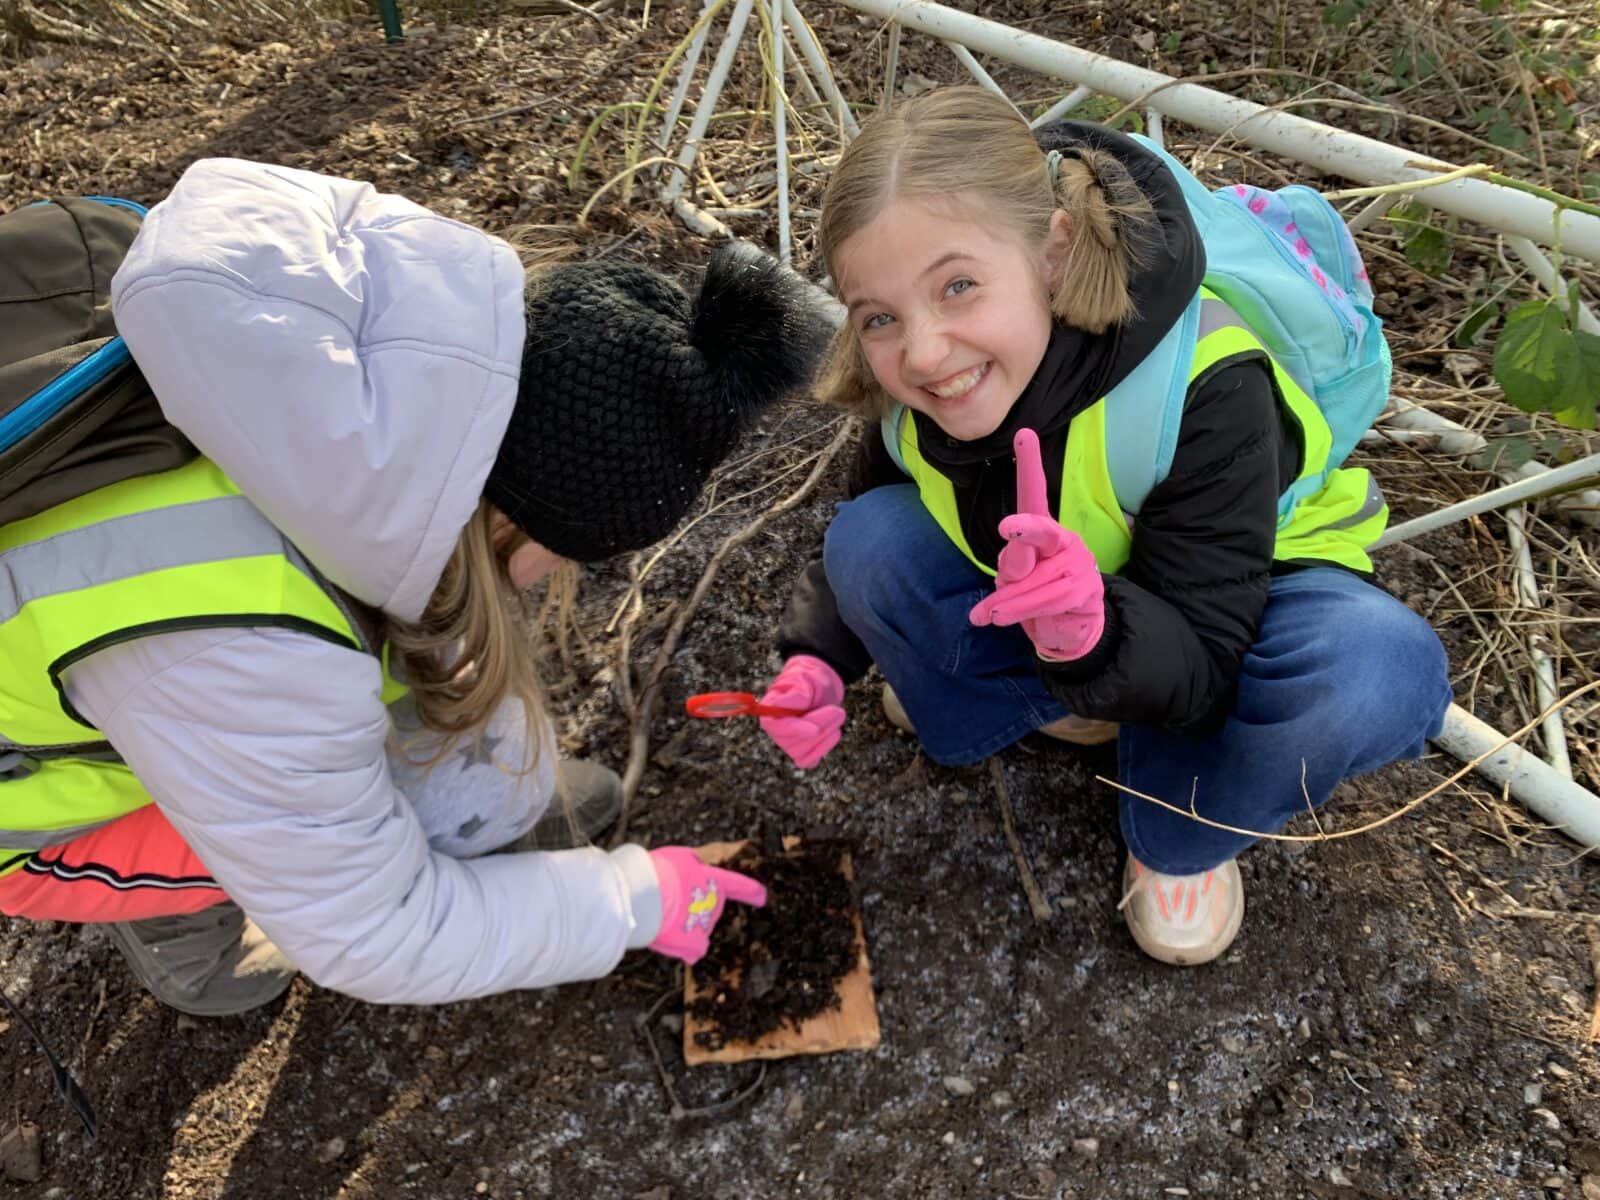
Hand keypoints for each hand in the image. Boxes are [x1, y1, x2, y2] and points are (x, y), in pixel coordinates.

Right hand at [647, 846, 767, 963]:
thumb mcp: (676, 858)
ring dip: (680, 924)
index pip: (736, 885)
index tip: (762, 896)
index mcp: (711, 878)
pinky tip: (671, 940)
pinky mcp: (695, 943)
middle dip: (692, 907)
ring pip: (695, 927)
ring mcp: (706, 924)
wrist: (645, 892)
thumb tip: (695, 875)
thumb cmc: (655, 872)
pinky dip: (683, 948)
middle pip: (707, 908)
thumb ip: (690, 867)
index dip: (749, 891)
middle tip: (666, 899)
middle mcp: (714, 902)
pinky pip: (693, 950)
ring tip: (658, 913)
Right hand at [757, 655, 845, 768]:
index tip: (815, 729)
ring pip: (804, 752)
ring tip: (837, 714)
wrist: (821, 686)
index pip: (776, 726)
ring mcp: (787, 744)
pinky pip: (810, 760)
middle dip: (819, 726)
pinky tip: (833, 731)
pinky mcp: (801, 753)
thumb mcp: (805, 679)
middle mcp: (776, 730)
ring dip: (826, 734)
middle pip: (793, 741)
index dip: (795, 729)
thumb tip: (781, 703)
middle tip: (838, 711)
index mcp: (770, 711)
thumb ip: (796, 693)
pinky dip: (824, 747)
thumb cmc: (810, 680)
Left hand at [968, 427, 1105, 660]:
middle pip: (1043, 531)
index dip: (1030, 464)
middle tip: (1006, 528)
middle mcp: (1062, 539)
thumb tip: (1014, 566)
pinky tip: (1003, 620)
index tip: (1023, 434)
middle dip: (1026, 529)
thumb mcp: (1013, 578)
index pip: (1034, 493)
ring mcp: (1079, 562)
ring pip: (1038, 580)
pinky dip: (1024, 611)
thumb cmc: (1033, 594)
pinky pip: (1052, 599)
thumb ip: (1012, 567)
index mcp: (1041, 530)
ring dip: (1009, 600)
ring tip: (986, 615)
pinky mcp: (1087, 590)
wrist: (1064, 629)